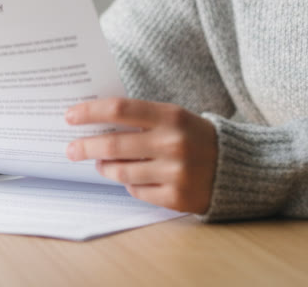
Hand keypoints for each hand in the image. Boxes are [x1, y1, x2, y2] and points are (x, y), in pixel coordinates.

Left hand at [65, 98, 217, 213]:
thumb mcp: (174, 117)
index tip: (70, 116)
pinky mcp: (176, 198)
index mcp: (171, 116)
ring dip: (105, 167)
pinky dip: (129, 184)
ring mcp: (175, 173)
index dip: (90, 112)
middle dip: (85, 147)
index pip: (119, 109)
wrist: (237, 167)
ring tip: (100, 163)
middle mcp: (172, 143)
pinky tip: (131, 178)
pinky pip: (136, 191)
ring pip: (121, 172)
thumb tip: (94, 123)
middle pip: (113, 145)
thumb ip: (140, 118)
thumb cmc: (195, 137)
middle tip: (71, 149)